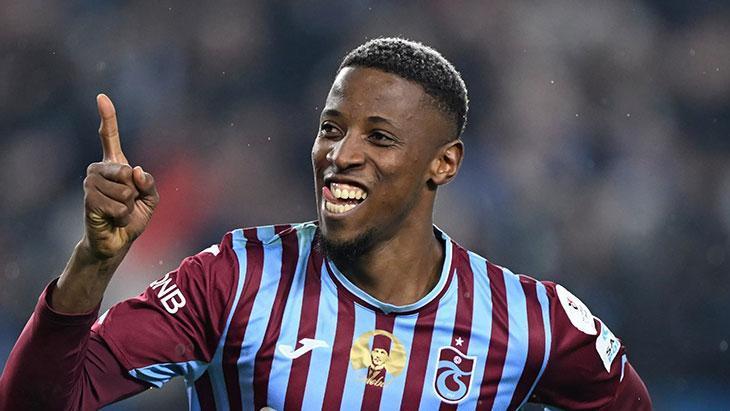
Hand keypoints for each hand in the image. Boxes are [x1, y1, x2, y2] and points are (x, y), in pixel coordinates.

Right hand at [82, 94, 158, 258]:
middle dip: (136, 192)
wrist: (117, 241)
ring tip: (119, 211)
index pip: (109, 137)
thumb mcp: (151, 199)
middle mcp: (98, 169)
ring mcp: (91, 183)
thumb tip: (135, 170)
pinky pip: (119, 205)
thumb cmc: (133, 217)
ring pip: (125, 190)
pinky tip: (113, 218)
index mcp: (116, 164)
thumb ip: (149, 183)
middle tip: (127, 203)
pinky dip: (123, 215)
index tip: (101, 97)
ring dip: (129, 206)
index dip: (107, 117)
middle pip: (127, 172)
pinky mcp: (89, 199)